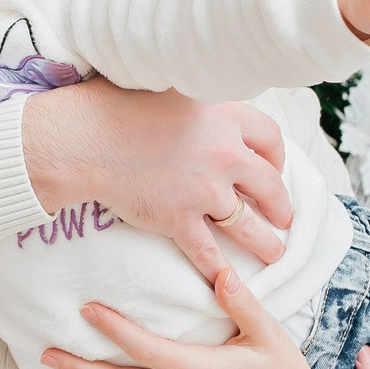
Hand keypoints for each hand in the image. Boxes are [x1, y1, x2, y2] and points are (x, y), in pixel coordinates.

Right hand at [24, 81, 293, 277]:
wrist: (85, 138)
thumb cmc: (114, 104)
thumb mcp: (167, 85)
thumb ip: (193, 97)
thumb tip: (199, 94)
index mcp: (223, 115)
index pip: (269, 137)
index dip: (276, 155)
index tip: (274, 166)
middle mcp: (223, 154)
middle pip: (268, 184)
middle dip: (280, 205)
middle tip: (284, 216)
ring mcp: (204, 190)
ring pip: (247, 224)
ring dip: (264, 243)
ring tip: (274, 253)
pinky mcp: (179, 219)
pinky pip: (207, 251)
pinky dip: (218, 270)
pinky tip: (228, 282)